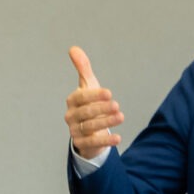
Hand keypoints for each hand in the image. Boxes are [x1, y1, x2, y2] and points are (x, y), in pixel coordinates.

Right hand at [64, 46, 125, 160]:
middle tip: (117, 105)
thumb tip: (73, 48)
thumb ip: (83, 68)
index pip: (81, 97)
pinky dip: (106, 141)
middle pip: (86, 112)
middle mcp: (71, 116)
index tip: (109, 93)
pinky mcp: (82, 144)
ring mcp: (75, 131)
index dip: (94, 95)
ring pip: (90, 127)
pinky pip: (93, 143)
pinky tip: (118, 138)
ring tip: (121, 117)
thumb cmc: (89, 105)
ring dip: (106, 122)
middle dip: (101, 109)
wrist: (88, 130)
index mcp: (72, 101)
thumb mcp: (88, 86)